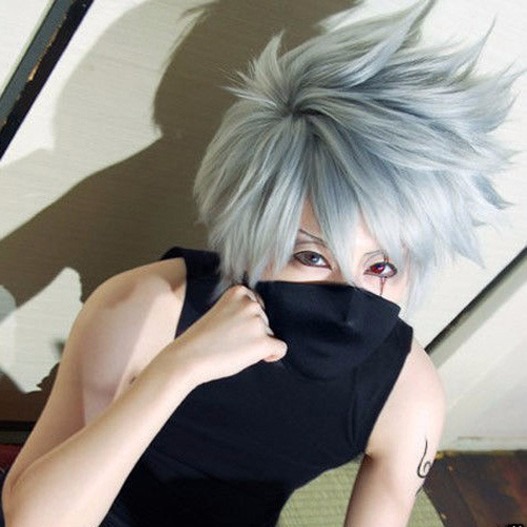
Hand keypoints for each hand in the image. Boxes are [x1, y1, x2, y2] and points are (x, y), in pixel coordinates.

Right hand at [168, 285, 286, 385]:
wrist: (187, 358)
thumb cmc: (200, 339)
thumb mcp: (220, 313)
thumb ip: (240, 311)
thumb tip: (265, 322)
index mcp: (238, 291)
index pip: (257, 305)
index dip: (248, 320)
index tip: (234, 329)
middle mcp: (251, 303)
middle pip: (265, 320)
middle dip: (253, 333)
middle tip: (230, 342)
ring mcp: (257, 322)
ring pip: (270, 335)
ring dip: (258, 344)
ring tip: (234, 350)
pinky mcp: (263, 342)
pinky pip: (280, 348)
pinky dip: (272, 355)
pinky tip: (259, 358)